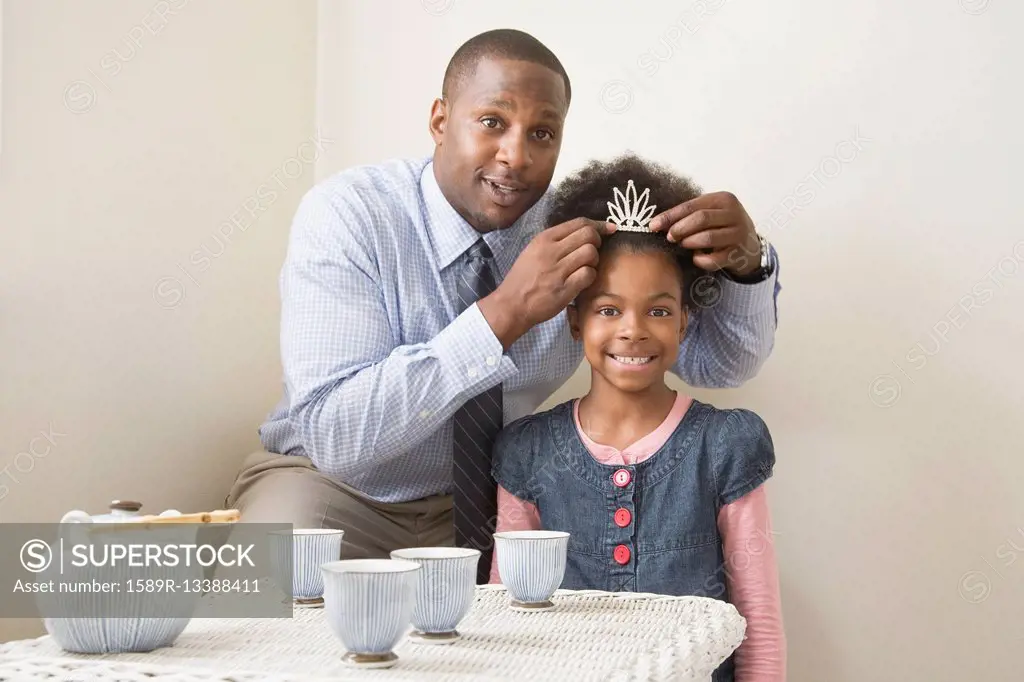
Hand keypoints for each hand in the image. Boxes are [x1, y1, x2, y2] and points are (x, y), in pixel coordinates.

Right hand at [479, 217, 615, 348]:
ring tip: (586, 268)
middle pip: (589, 235)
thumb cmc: (523, 278)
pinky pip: (589, 274)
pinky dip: (591, 276)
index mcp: (543, 239)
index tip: (609, 228)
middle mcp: (551, 251)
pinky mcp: (564, 289)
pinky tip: (583, 281)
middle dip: (598, 242)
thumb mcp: (533, 251)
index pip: (579, 223)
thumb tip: (584, 233)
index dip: (599, 224)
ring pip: (591, 253)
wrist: (511, 304)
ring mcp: (557, 270)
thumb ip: (555, 241)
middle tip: (594, 252)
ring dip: (594, 260)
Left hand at [648, 191, 760, 275]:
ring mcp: (738, 234)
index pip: (691, 206)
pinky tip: (696, 258)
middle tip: (670, 237)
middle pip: (700, 219)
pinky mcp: (738, 253)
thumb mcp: (712, 213)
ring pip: (707, 237)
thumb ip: (691, 214)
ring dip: (689, 243)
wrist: (750, 247)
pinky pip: (713, 259)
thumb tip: (658, 223)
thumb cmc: (722, 227)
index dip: (670, 216)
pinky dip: (700, 260)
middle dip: (679, 229)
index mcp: (723, 199)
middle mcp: (734, 214)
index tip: (653, 226)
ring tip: (684, 245)